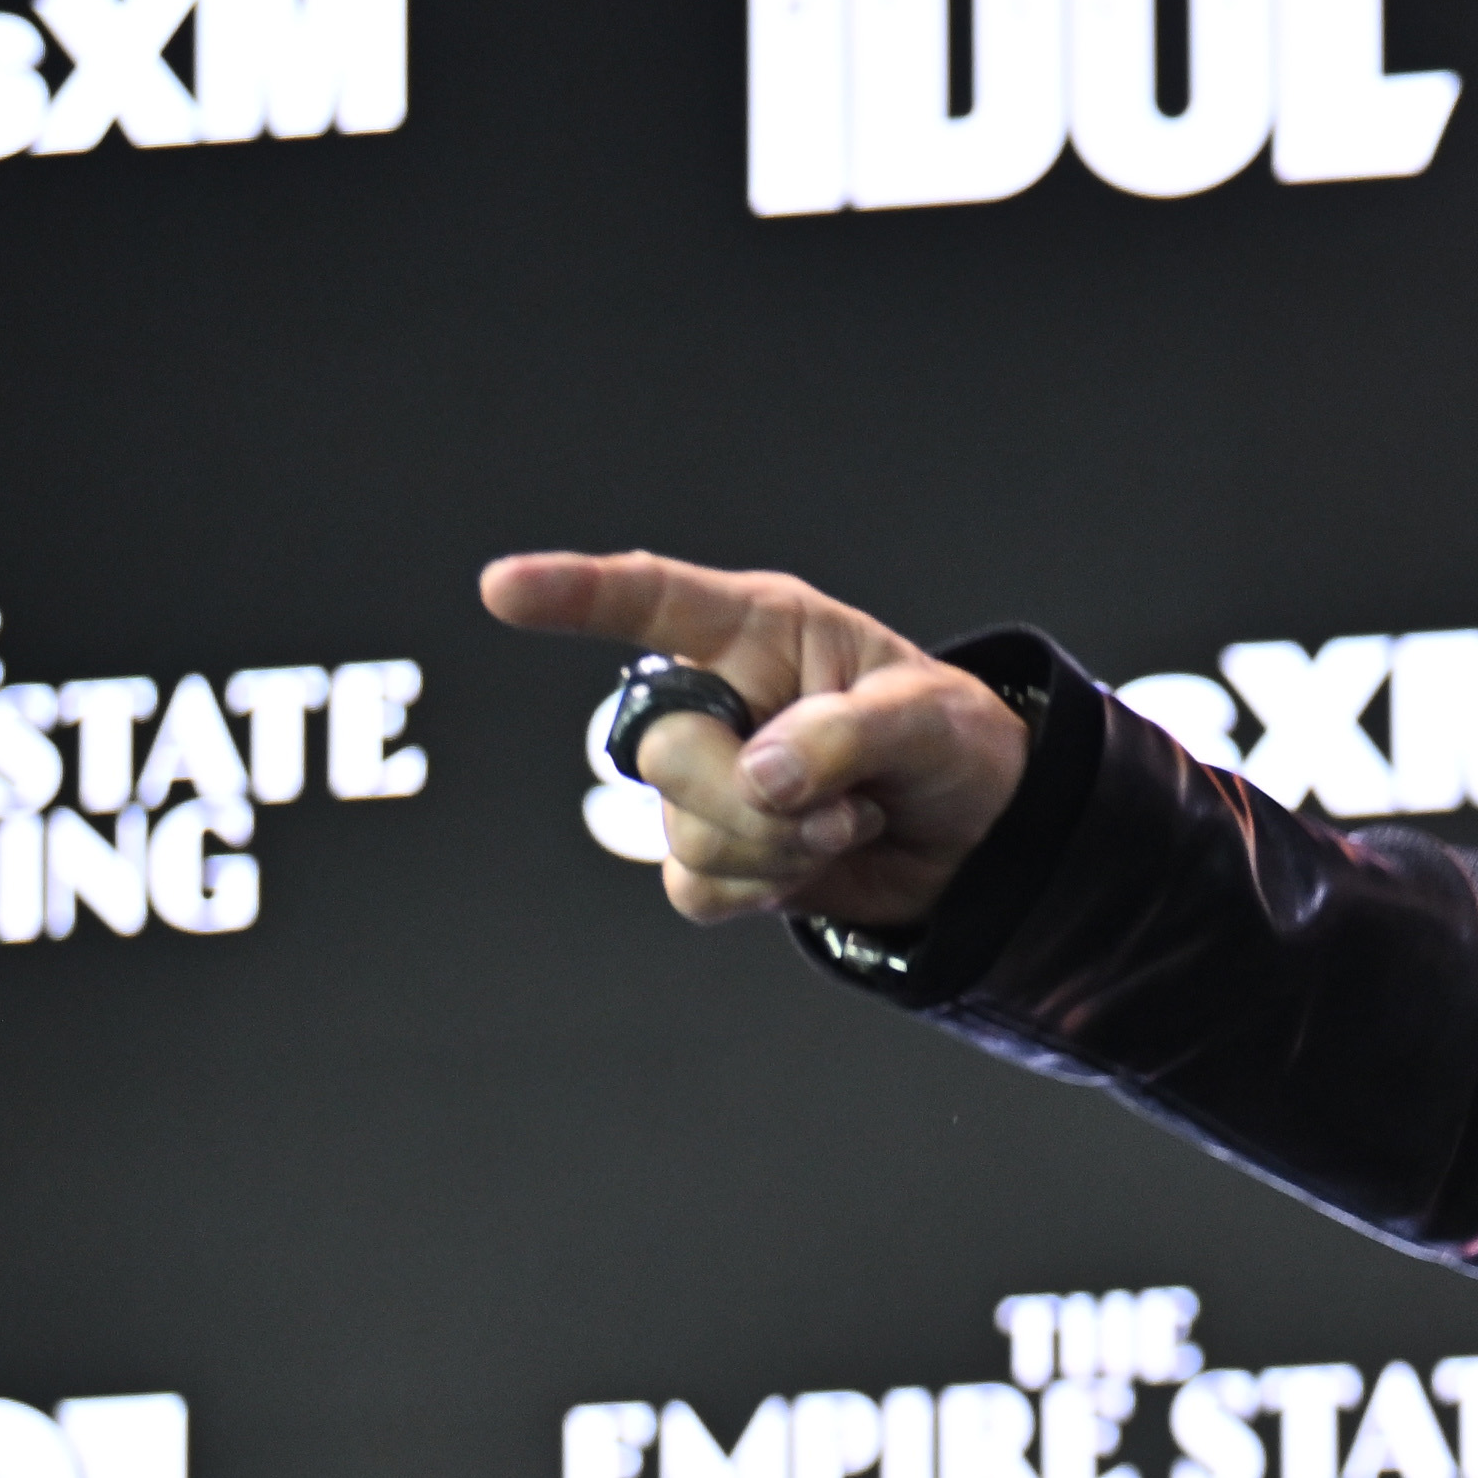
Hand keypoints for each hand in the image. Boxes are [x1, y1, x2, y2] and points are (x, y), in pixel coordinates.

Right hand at [478, 549, 1032, 933]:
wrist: (974, 836)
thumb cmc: (951, 743)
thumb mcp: (933, 719)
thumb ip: (849, 735)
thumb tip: (762, 778)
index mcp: (758, 630)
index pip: (651, 599)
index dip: (574, 594)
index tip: (503, 588)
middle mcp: (714, 698)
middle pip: (662, 752)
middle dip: (750, 798)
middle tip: (844, 806)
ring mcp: (703, 780)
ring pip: (684, 831)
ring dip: (780, 848)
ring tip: (850, 820)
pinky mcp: (711, 853)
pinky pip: (697, 887)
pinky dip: (763, 889)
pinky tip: (813, 864)